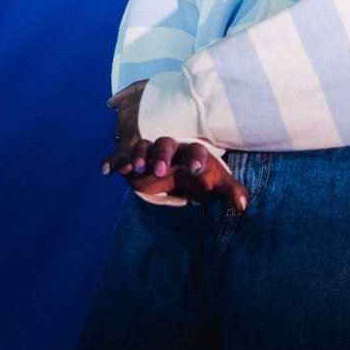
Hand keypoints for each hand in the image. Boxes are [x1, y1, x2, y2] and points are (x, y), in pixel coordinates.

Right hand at [102, 79, 249, 210]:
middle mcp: (171, 150)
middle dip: (162, 155)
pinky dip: (113, 161)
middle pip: (165, 143)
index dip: (196, 157)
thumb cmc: (201, 178)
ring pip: (142, 146)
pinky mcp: (133, 163)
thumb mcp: (217, 184)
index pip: (195, 150)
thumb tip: (243, 206)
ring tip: (136, 169)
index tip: (196, 169)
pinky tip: (106, 171)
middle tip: (160, 171)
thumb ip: (232, 191)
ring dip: (138, 155)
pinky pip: (120, 157)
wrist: (180, 176)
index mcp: (192, 153)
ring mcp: (150, 155)